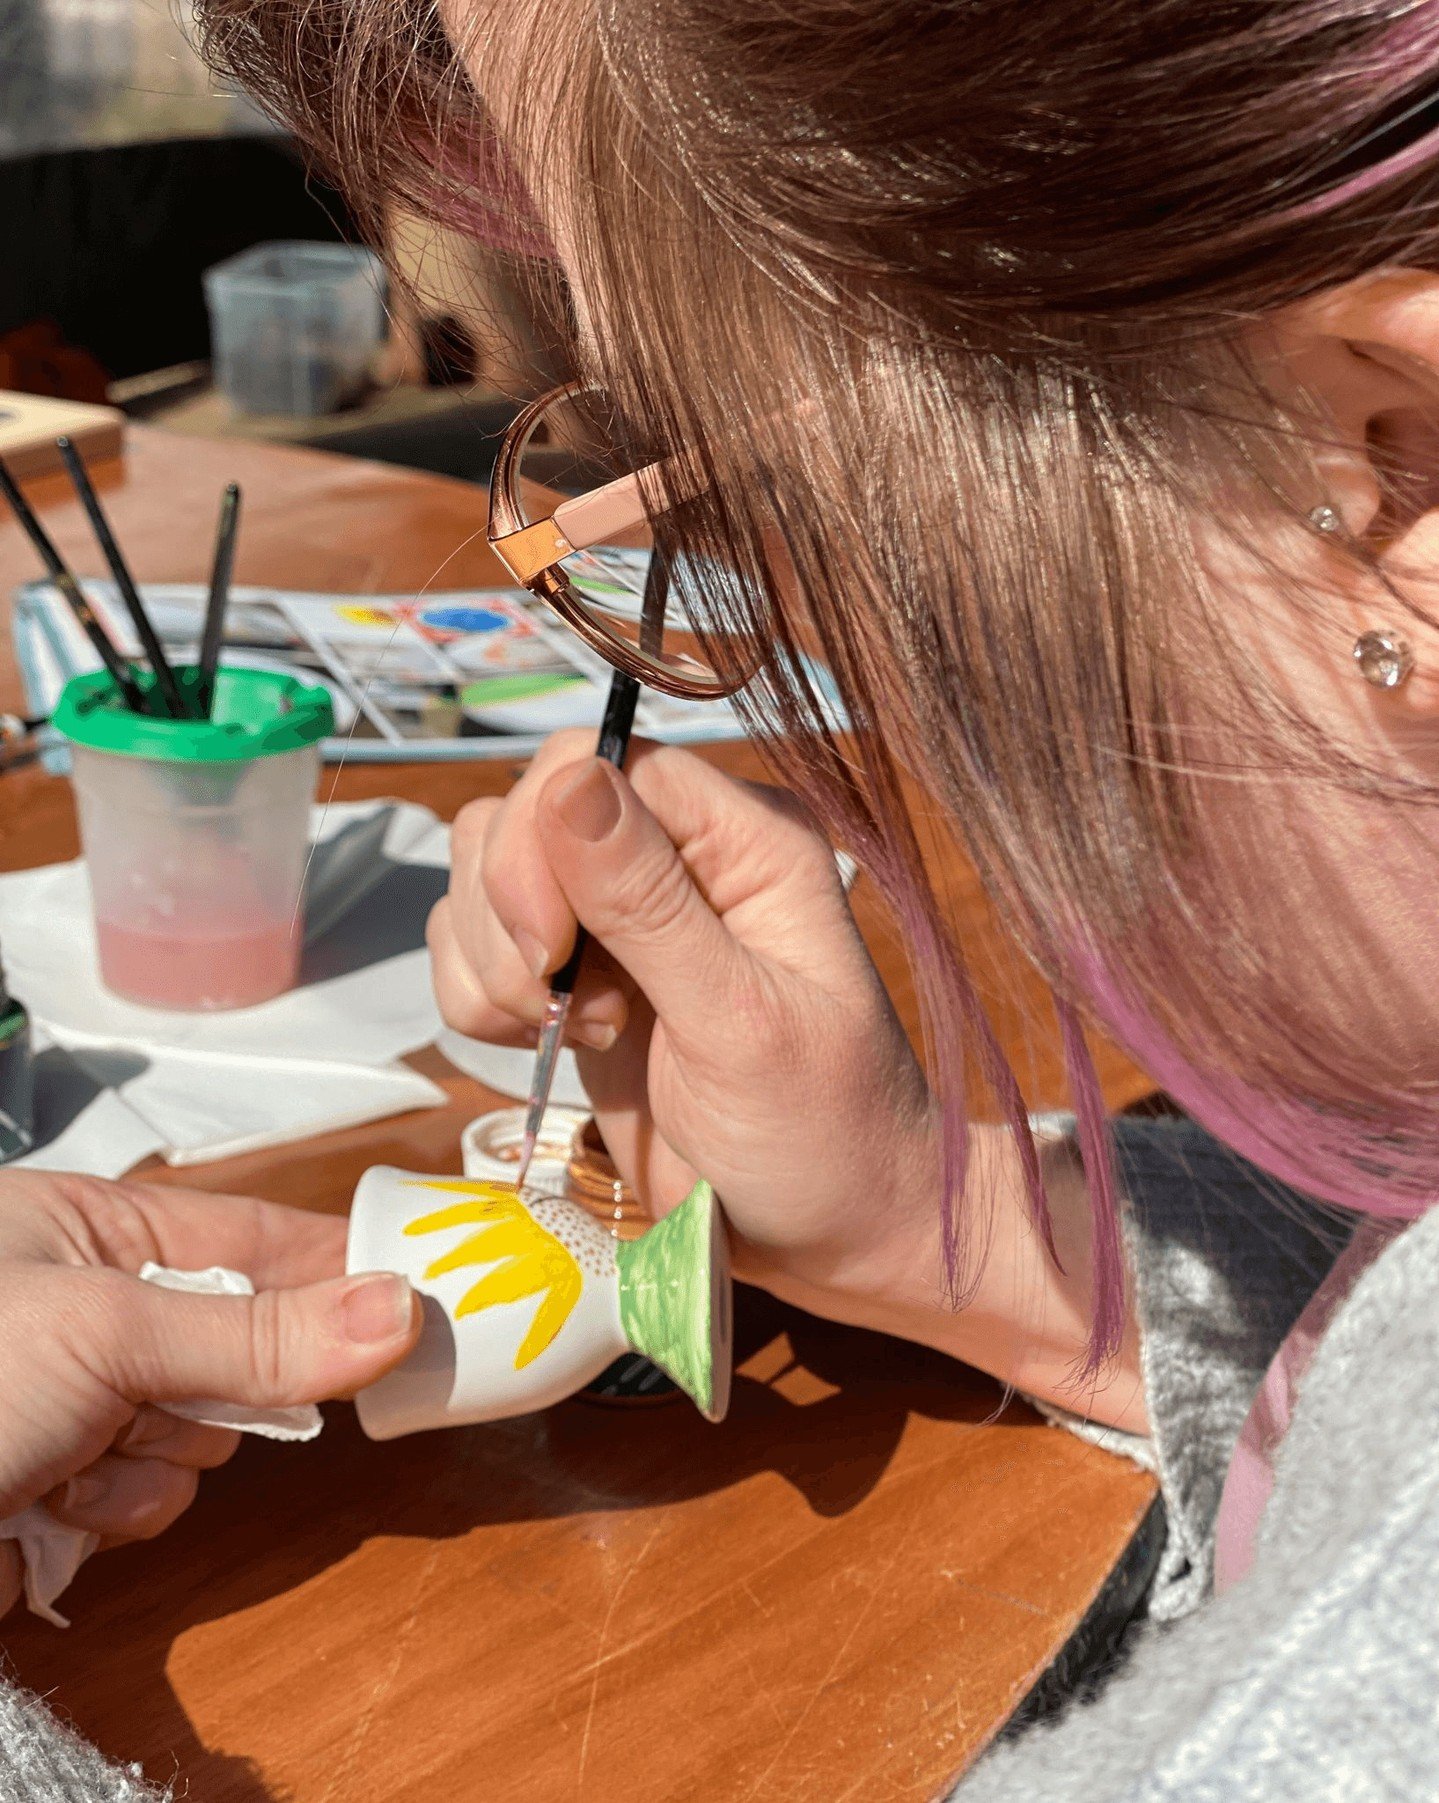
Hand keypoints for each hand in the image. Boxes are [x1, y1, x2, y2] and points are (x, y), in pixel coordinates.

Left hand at [0, 1169, 419, 1619]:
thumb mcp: (104, 1331)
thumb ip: (258, 1330)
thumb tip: (401, 1308)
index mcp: (87, 1226)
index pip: (251, 1233)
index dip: (336, 1263)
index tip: (423, 1288)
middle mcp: (87, 1305)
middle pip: (241, 1339)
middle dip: (225, 1380)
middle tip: (195, 1389)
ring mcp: (76, 1398)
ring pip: (202, 1431)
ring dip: (157, 1453)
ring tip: (81, 1450)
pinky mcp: (62, 1484)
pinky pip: (152, 1496)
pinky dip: (117, 1508)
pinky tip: (52, 1502)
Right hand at [428, 733, 940, 1294]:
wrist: (829, 1233)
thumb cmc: (820, 1131)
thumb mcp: (740, 1023)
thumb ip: (649, 904)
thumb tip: (567, 779)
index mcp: (744, 838)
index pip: (601, 763)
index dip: (545, 840)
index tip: (549, 953)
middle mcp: (678, 854)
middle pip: (525, 807)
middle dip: (510, 911)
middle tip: (561, 1009)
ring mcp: (617, 913)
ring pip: (483, 870)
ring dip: (493, 961)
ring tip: (572, 1034)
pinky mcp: (574, 974)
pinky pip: (472, 943)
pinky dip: (476, 995)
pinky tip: (549, 1047)